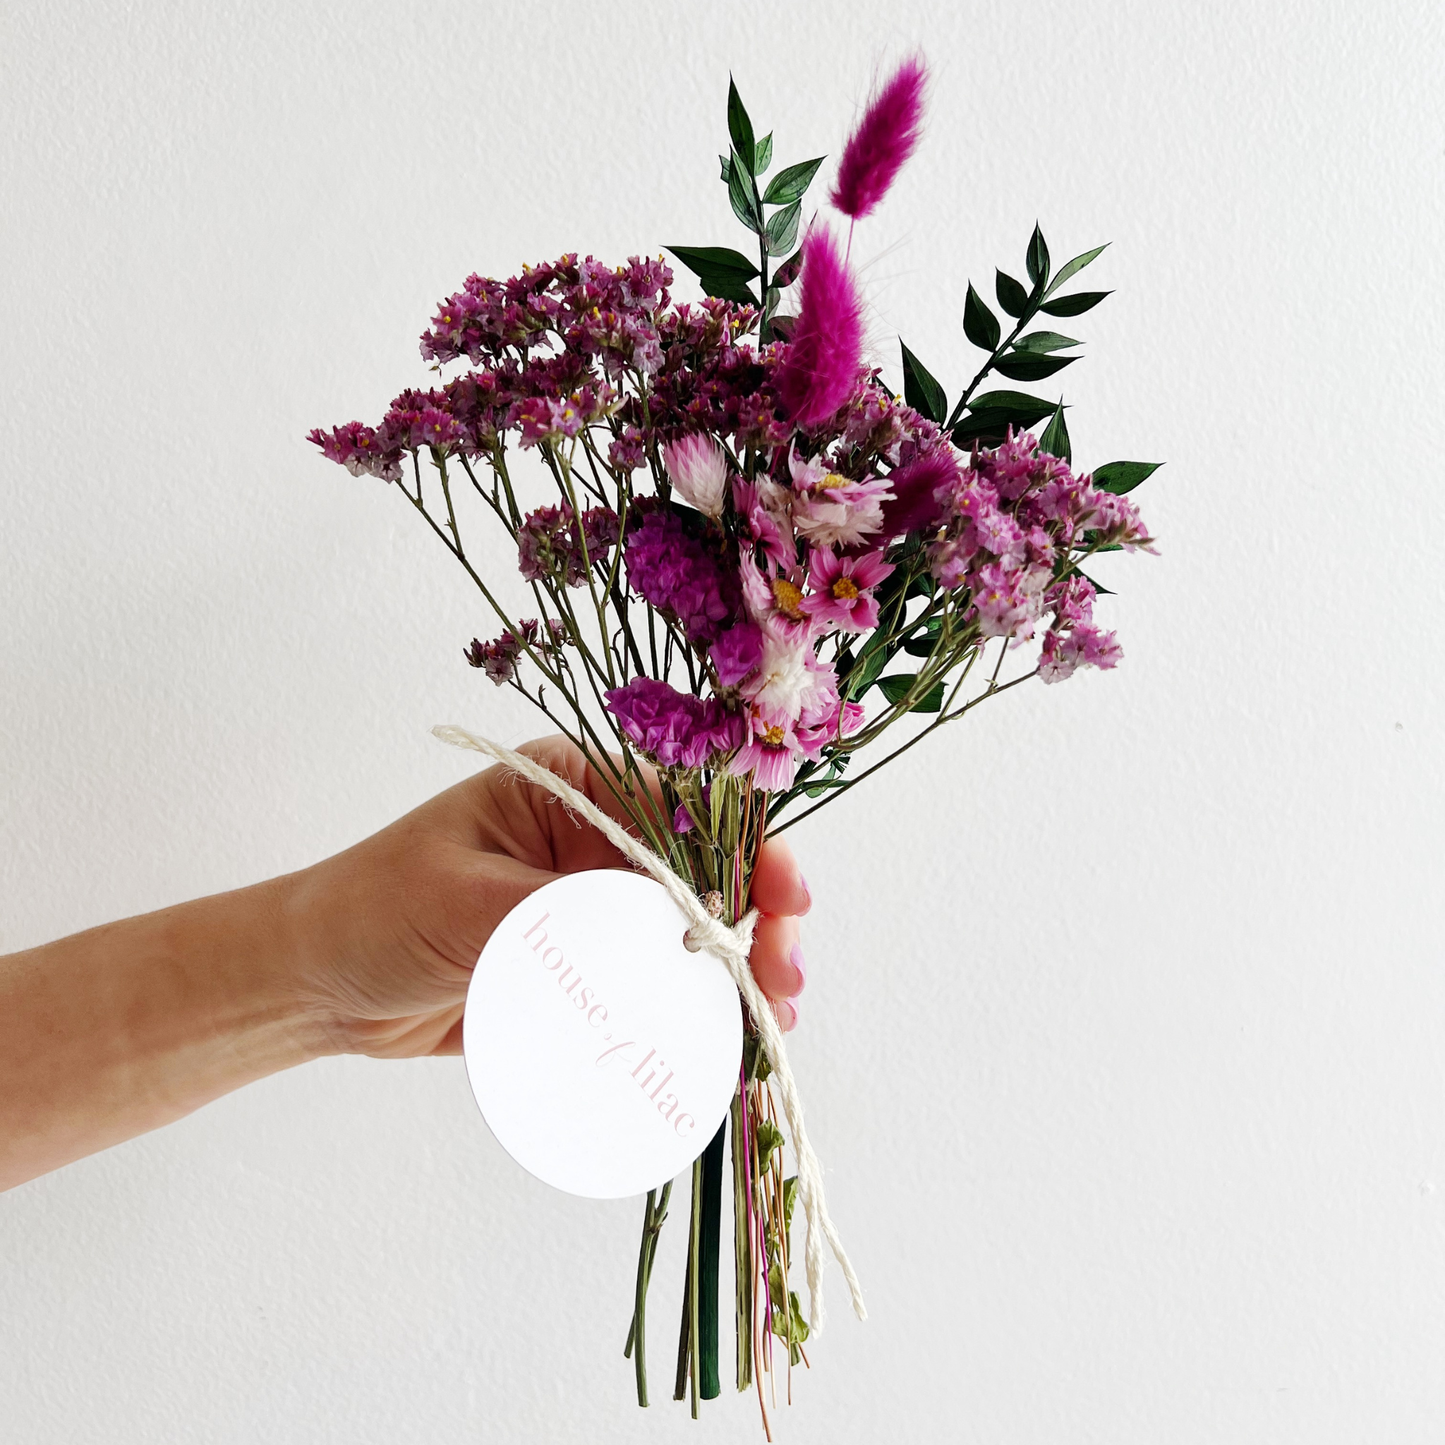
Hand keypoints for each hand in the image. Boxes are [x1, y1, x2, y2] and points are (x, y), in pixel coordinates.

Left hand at [287, 736, 810, 1057]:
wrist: (316, 986)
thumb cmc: (373, 914)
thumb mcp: (468, 903)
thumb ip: (566, 919)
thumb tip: (666, 944)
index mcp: (571, 786)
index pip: (682, 802)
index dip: (743, 845)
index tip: (779, 896)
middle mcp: (595, 837)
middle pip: (707, 867)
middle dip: (757, 916)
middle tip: (782, 976)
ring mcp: (596, 902)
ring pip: (695, 928)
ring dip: (740, 968)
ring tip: (770, 1016)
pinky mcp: (590, 964)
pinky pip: (662, 979)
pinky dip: (700, 1005)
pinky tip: (731, 1034)